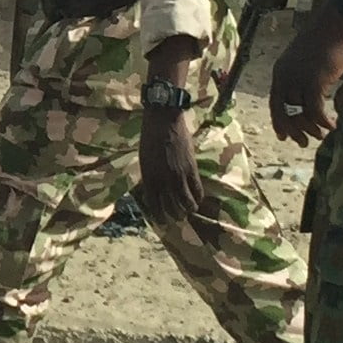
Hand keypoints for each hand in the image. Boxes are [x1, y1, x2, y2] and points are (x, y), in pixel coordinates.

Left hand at [135, 106, 210, 229]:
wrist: (163, 121)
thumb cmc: (149, 137)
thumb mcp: (144, 160)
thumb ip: (150, 175)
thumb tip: (155, 189)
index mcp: (149, 178)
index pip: (153, 204)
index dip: (159, 215)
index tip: (162, 221)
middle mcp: (163, 181)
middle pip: (171, 206)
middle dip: (175, 215)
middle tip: (178, 218)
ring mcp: (178, 176)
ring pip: (186, 202)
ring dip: (188, 209)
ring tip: (190, 211)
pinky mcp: (191, 169)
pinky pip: (197, 189)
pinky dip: (198, 197)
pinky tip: (198, 200)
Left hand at [267, 7, 342, 146]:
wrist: (334, 26)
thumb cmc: (324, 41)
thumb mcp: (305, 61)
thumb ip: (301, 78)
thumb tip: (306, 97)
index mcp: (279, 72)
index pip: (274, 103)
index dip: (278, 122)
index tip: (283, 136)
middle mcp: (284, 78)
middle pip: (284, 112)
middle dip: (293, 131)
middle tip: (304, 143)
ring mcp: (298, 80)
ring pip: (300, 114)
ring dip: (311, 129)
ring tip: (322, 135)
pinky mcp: (314, 83)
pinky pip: (316, 111)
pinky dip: (323, 122)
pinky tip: (332, 125)